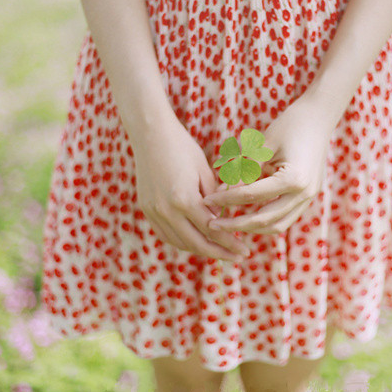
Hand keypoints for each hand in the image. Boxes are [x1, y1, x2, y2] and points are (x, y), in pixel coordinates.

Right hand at [130, 115, 249, 260]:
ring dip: (200, 249)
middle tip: (237, 257)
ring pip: (179, 242)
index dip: (230, 243)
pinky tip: (196, 241)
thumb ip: (215, 200)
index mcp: (185, 199)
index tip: (245, 250)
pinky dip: (181, 241)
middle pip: (196, 243)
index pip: (213, 231)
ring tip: (218, 250)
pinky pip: (165, 234)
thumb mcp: (205, 172)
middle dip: (219, 253)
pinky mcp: (146, 208)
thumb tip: (222, 221)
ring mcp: (153, 211)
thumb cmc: (183, 147)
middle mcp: (166, 210)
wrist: (150, 133)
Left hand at [203, 90, 334, 234]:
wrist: (320, 116)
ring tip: (229, 225)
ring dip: (252, 228)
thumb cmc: (290, 124)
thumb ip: (244, 171)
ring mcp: (309, 197)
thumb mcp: (263, 146)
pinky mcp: (308, 196)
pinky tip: (247, 217)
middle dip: (237, 224)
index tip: (206, 200)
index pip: (251, 195)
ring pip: (277, 225)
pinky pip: (285, 217)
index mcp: (293, 179)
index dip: (226, 199)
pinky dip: (266, 221)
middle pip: (265, 220)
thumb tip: (222, 193)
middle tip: (213, 225)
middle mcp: (304, 193)